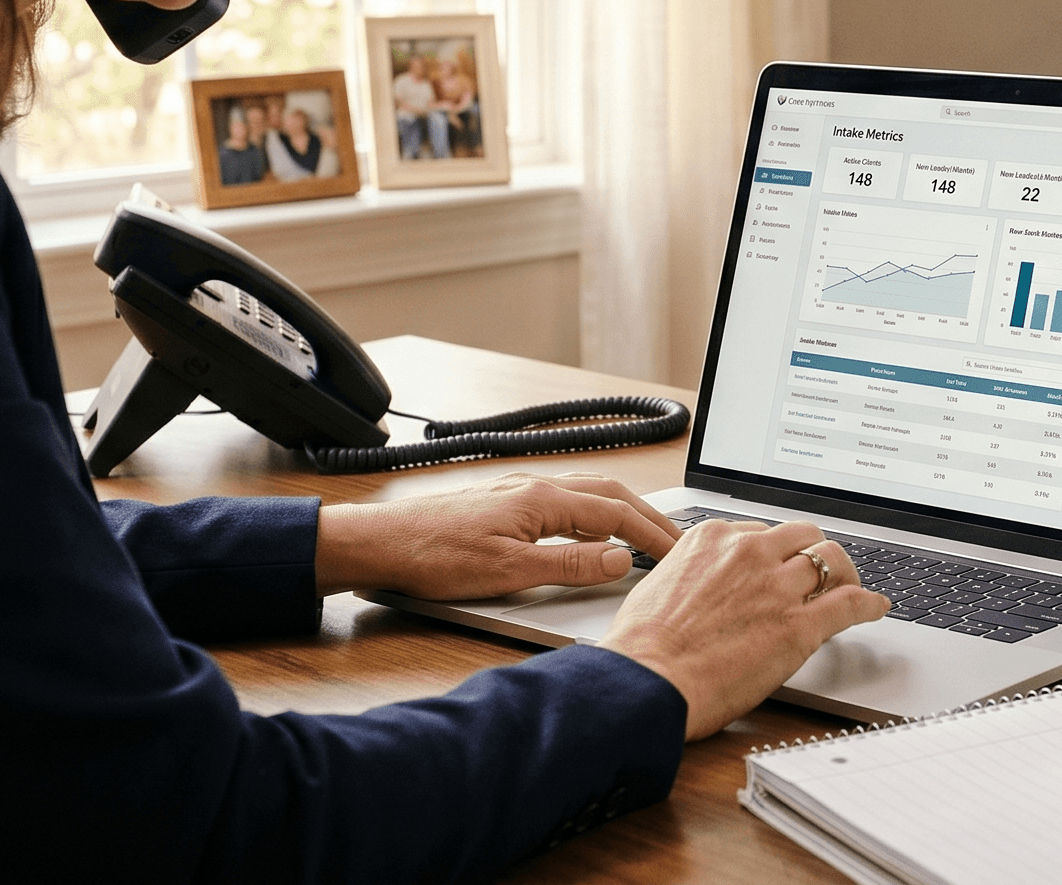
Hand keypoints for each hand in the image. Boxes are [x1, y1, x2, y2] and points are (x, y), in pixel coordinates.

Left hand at [311, 472, 681, 597]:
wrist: (382, 544)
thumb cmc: (435, 557)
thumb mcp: (510, 573)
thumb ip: (570, 566)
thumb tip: (620, 559)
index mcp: (543, 499)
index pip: (617, 513)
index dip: (653, 534)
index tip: (680, 553)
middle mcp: (535, 487)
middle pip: (610, 493)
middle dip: (648, 516)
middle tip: (676, 541)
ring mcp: (520, 492)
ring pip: (588, 493)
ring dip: (623, 511)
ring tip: (645, 534)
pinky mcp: (505, 504)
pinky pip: (566, 501)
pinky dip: (595, 512)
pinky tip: (592, 529)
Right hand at [600, 516, 888, 737]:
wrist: (646, 681)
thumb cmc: (642, 647)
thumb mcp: (663, 585)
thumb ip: (695, 574)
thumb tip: (706, 585)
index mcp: (714, 538)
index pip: (762, 532)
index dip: (776, 553)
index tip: (780, 566)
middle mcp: (749, 553)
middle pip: (803, 536)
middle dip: (813, 552)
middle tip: (820, 572)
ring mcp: (777, 587)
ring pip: (831, 560)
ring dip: (845, 573)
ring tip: (851, 586)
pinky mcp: (799, 626)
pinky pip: (850, 603)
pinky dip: (868, 603)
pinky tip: (875, 607)